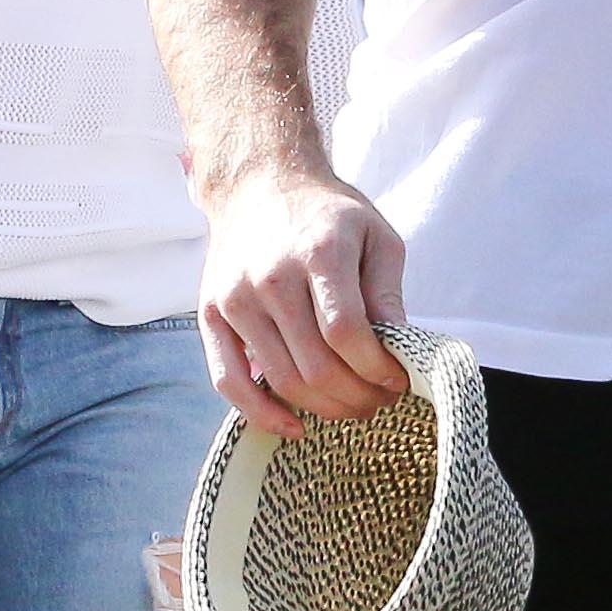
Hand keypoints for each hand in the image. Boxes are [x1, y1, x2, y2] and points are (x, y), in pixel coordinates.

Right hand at [197, 170, 413, 435]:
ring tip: (351, 407)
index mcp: (319, 253)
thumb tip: (400, 349)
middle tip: (379, 401)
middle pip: (317, 366)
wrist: (259, 184)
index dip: (378, 370)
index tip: (398, 380)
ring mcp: (236, 298)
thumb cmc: (327, 214)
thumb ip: (388, 292)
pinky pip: (228, 381)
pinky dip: (261, 415)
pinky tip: (294, 426)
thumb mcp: (376, 236)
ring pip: (282, 380)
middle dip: (358, 397)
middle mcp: (272, 277)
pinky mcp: (211, 314)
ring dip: (324, 409)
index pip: (347, 334)